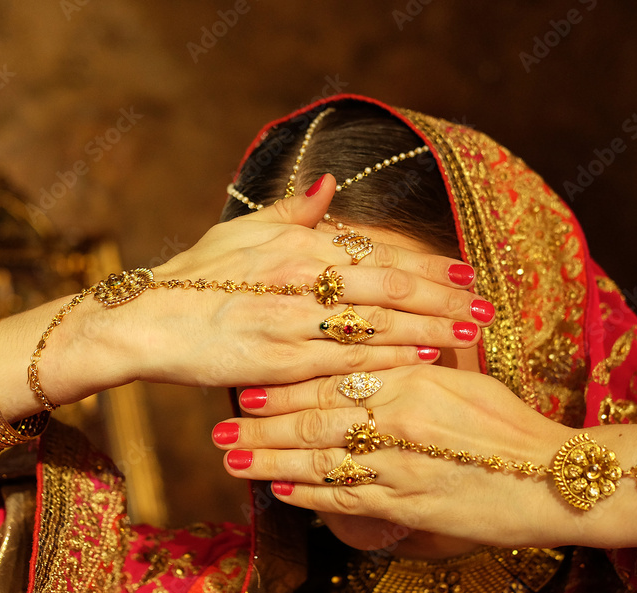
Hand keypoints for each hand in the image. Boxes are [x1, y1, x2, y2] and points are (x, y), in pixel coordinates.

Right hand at [61, 175, 493, 393]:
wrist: (149, 322)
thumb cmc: (196, 274)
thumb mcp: (242, 229)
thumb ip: (293, 210)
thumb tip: (330, 184)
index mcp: (298, 247)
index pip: (381, 257)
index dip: (430, 268)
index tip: (468, 274)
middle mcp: (302, 282)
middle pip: (391, 293)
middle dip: (444, 301)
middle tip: (487, 310)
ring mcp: (293, 325)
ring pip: (377, 329)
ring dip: (429, 331)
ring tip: (469, 336)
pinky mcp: (282, 364)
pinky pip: (347, 363)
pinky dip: (388, 361)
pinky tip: (420, 361)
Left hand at [213, 365, 582, 548]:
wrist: (553, 479)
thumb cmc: (512, 426)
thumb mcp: (465, 379)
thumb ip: (415, 365)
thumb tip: (379, 350)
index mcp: (412, 379)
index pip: (334, 377)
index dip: (285, 385)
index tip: (249, 387)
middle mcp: (398, 419)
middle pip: (314, 419)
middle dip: (262, 425)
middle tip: (221, 427)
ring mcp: (399, 464)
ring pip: (319, 461)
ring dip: (270, 461)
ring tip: (233, 460)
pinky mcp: (406, 505)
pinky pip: (344, 498)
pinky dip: (307, 495)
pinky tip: (280, 492)